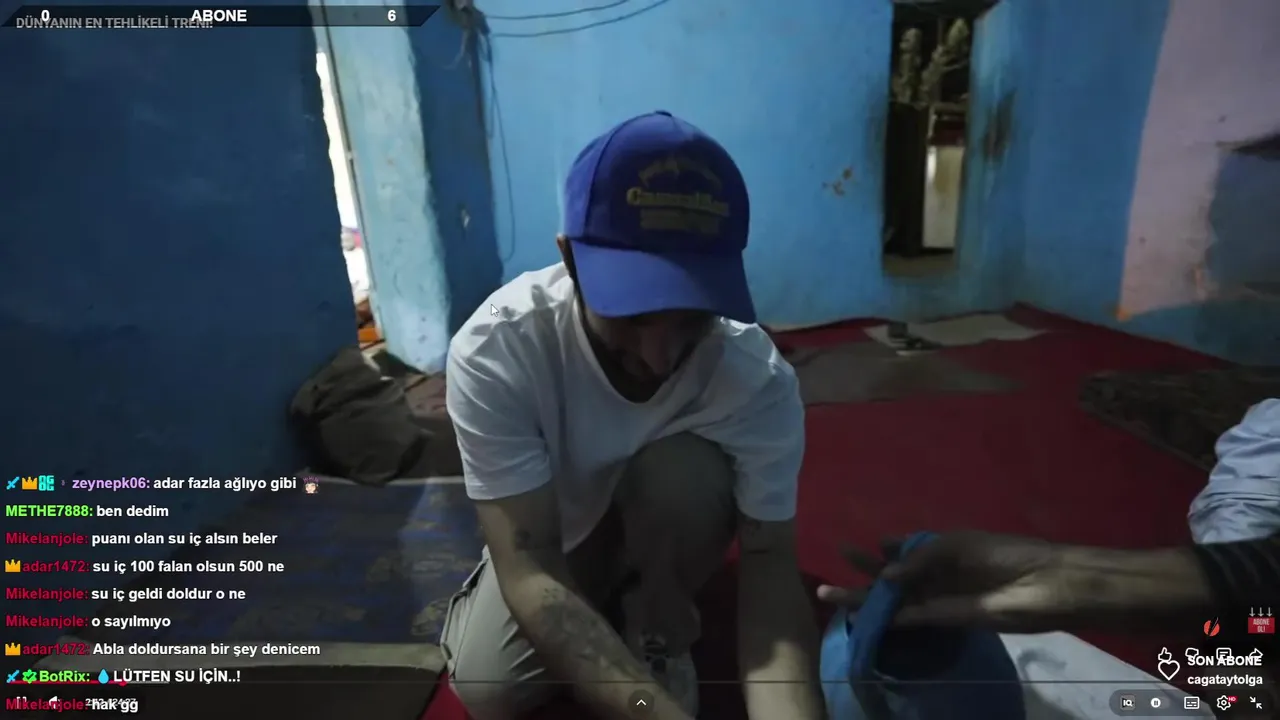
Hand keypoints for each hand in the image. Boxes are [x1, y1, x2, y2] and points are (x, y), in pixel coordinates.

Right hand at [817, 532, 1073, 632]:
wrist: (1036, 584)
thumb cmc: (1000, 554)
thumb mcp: (954, 546)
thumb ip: (917, 559)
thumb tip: (884, 576)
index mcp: (940, 548)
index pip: (904, 547)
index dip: (884, 547)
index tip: (863, 544)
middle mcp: (934, 572)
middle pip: (892, 572)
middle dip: (864, 567)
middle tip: (839, 557)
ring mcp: (936, 595)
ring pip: (893, 596)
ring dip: (864, 595)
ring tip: (829, 592)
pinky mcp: (941, 618)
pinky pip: (907, 616)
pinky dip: (885, 617)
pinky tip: (861, 615)